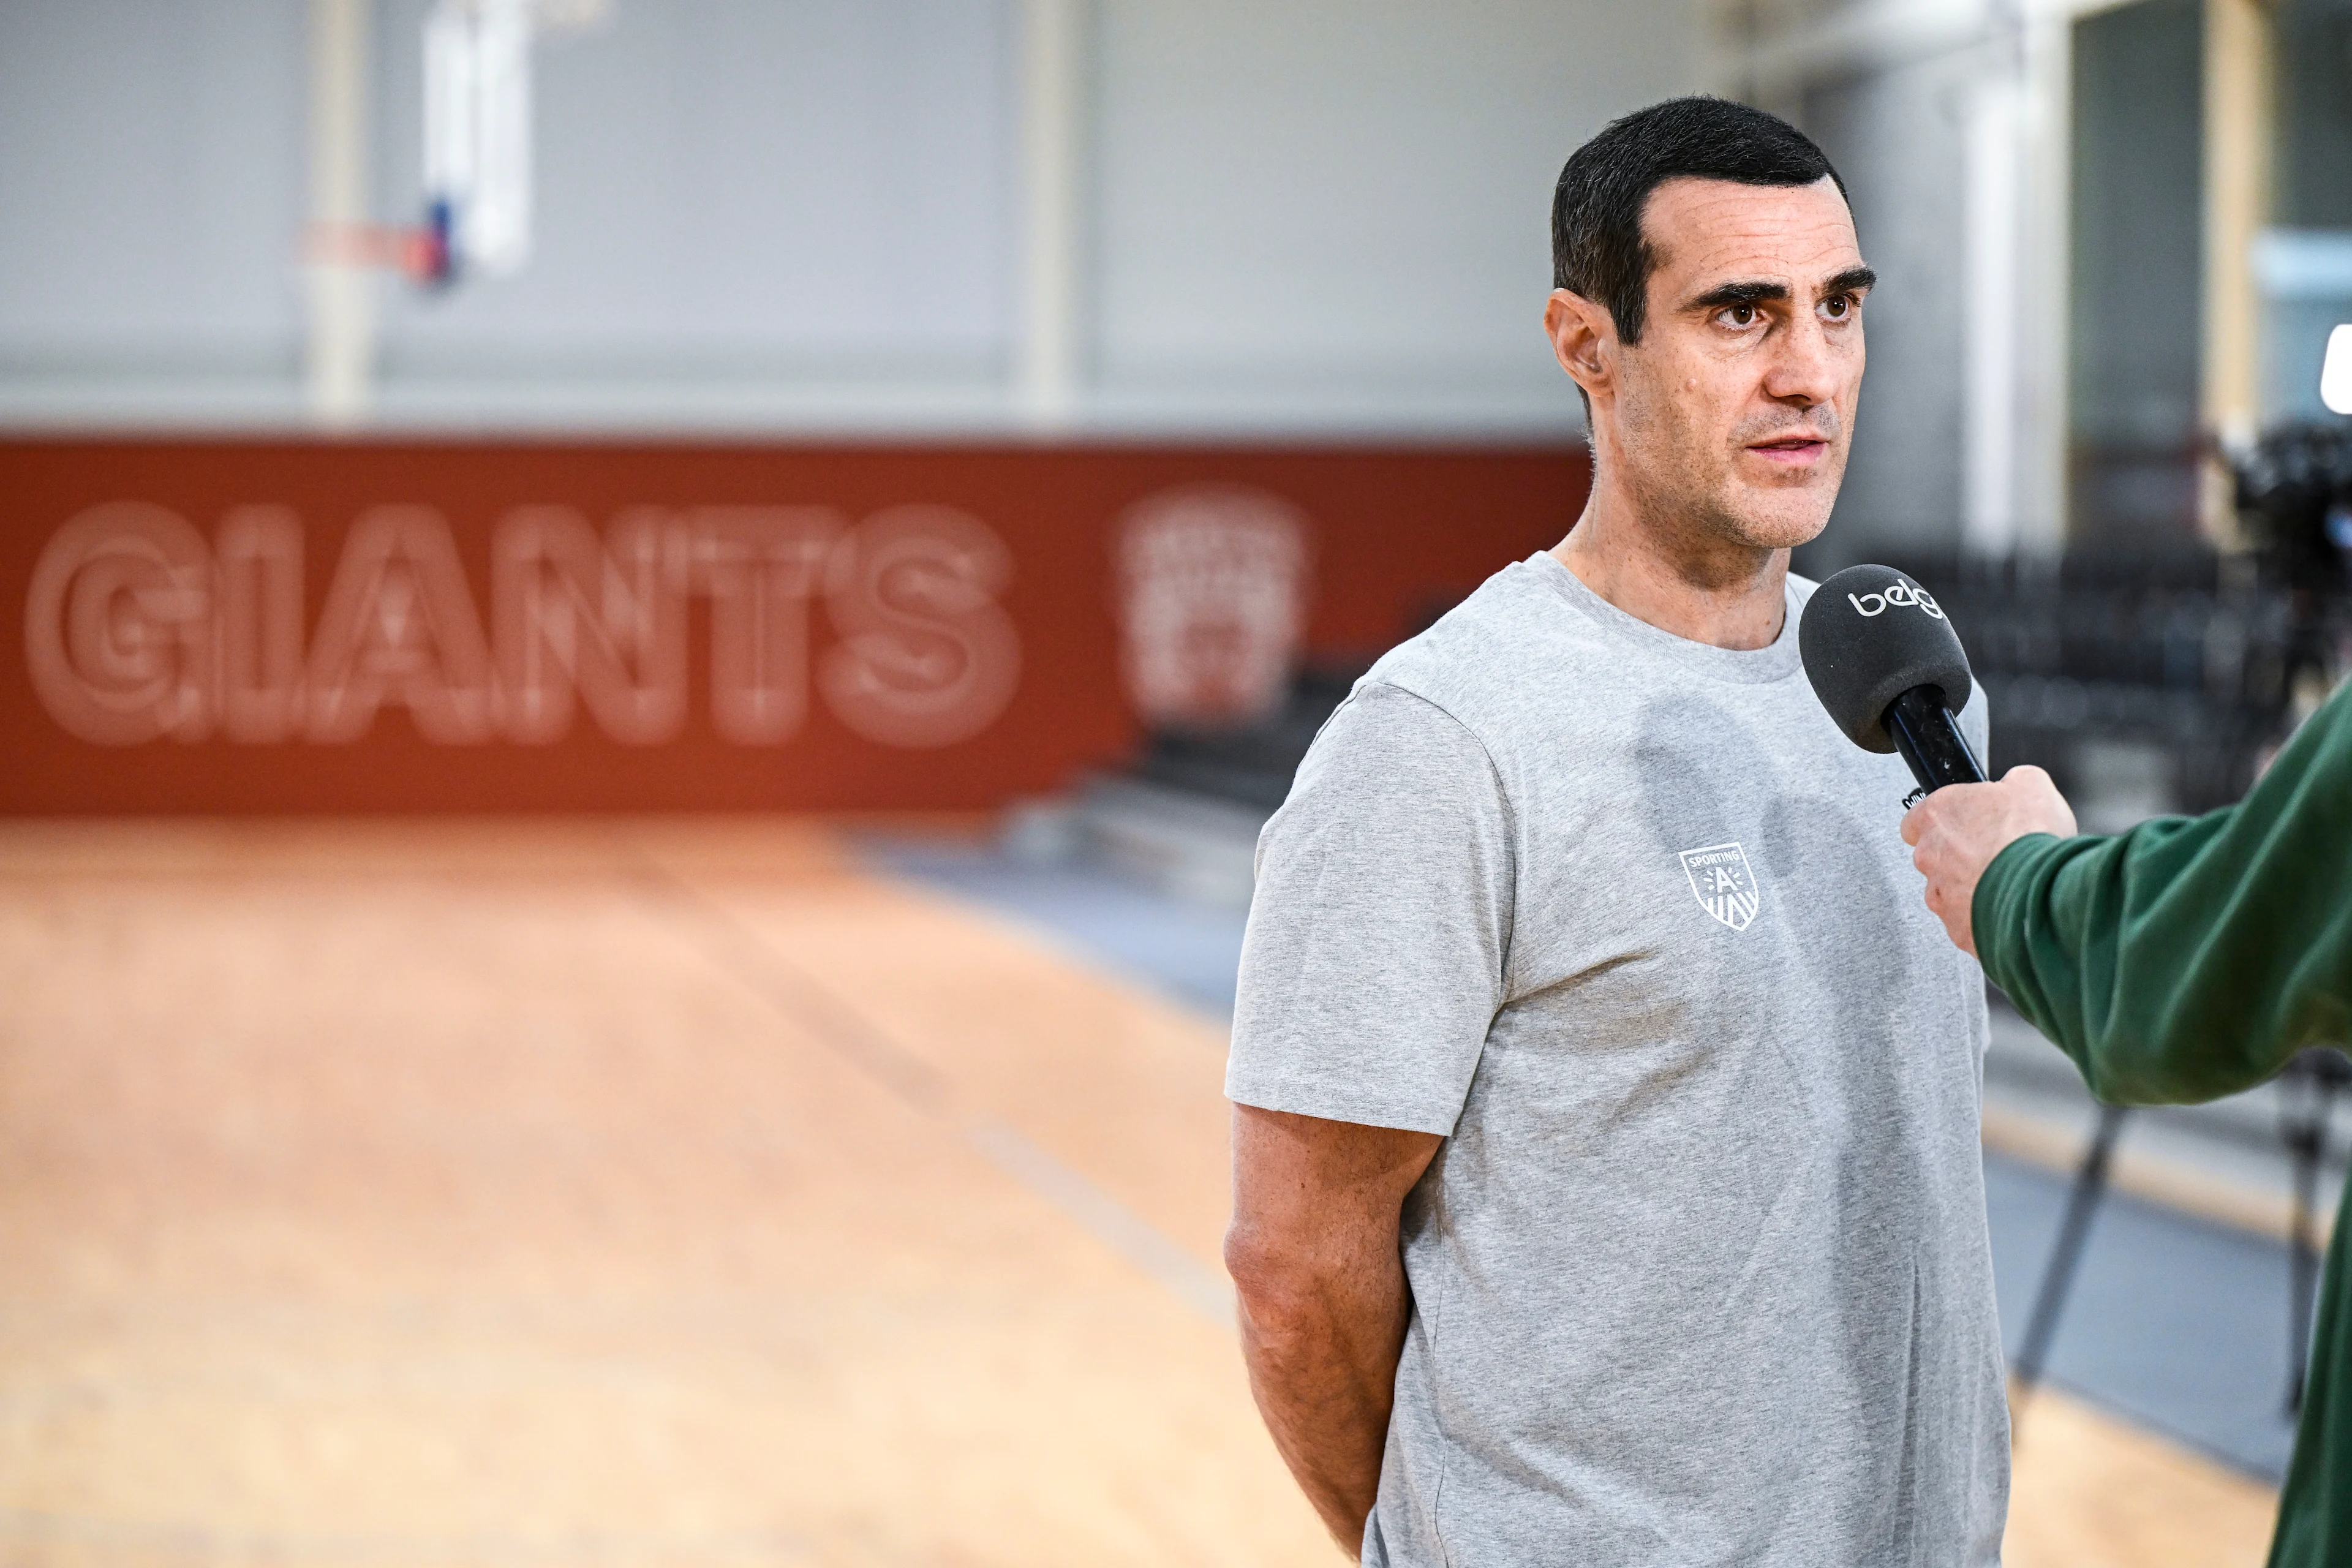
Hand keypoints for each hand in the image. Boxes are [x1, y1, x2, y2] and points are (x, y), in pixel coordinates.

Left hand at [1899, 765, 2075, 956]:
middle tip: (1994, 855)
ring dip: (1972, 887)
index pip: (1917, 818)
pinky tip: (2010, 906)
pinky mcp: (1956, 928)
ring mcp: (1939, 895)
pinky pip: (1965, 921)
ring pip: (1947, 891)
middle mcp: (1930, 856)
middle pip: (1934, 857)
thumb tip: (2017, 783)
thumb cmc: (2031, 839)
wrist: (2044, 890)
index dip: (1942, 821)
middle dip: (1960, 857)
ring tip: (2007, 883)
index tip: (1961, 824)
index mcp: (1937, 815)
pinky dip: (1984, 916)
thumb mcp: (2031, 784)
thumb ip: (2012, 781)